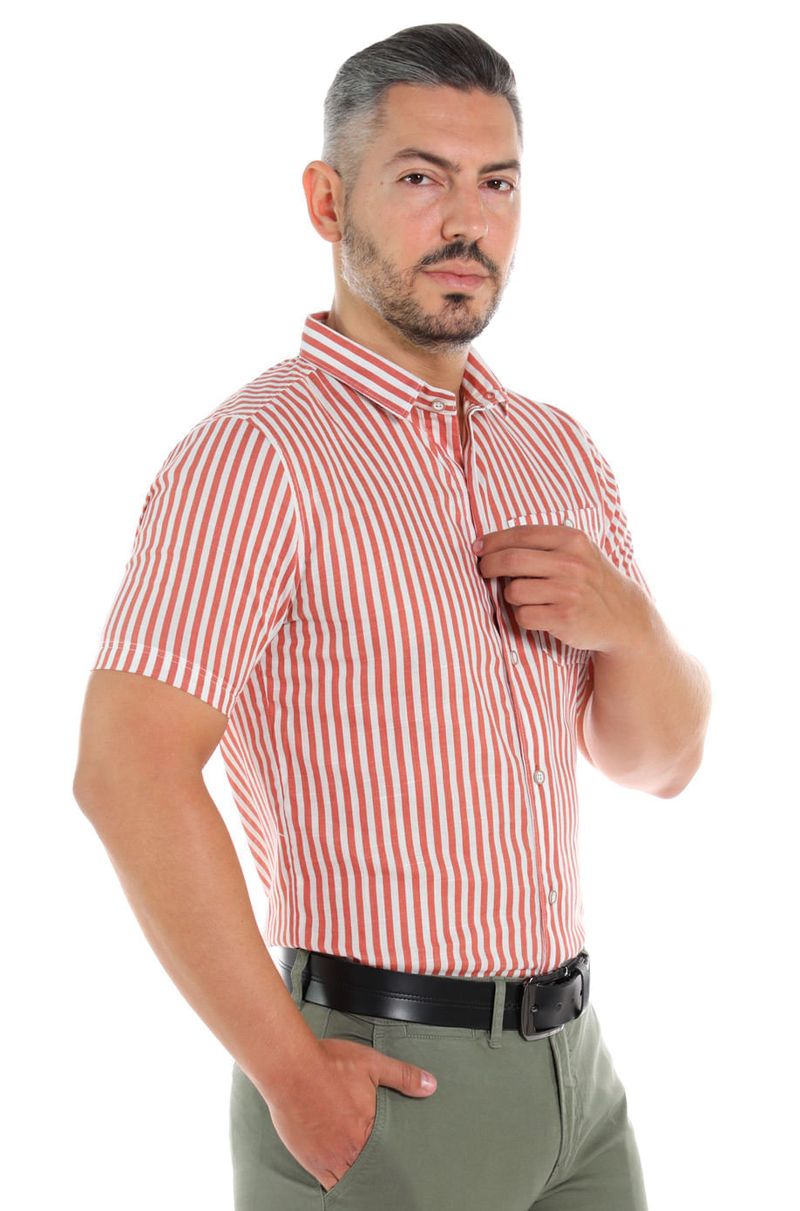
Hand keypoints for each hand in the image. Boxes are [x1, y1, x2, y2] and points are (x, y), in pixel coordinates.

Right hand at [265, 1037, 436, 1191]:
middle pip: (369, 1171)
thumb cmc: (329, 1064)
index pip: (389, 1155)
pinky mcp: (309, 1159)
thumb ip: (403, 1076)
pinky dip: (336, 1183)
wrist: (291, 1068)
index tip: (401, 1167)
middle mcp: (349, 1149)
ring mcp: (328, 1157)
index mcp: (368, 1129)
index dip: (394, 1161)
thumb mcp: (373, 1064)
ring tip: (365, 1178)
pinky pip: (327, 1182)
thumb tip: (430, 1085)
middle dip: (376, 1171)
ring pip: (349, 1181)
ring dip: (357, 1178)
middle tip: (385, 1176)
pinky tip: (342, 1180)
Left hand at [473, 524, 650, 654]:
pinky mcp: (564, 617)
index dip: (492, 541)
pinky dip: (523, 617)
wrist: (623, 616)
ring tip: (528, 598)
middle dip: (488, 566)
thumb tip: (489, 543)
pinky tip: (539, 614)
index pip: (520, 534)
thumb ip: (543, 544)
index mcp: (571, 540)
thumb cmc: (589, 581)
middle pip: (510, 560)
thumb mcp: (577, 552)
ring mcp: (568, 591)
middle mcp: (571, 563)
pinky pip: (523, 616)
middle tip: (483, 570)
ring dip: (512, 596)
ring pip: (513, 591)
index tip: (478, 548)